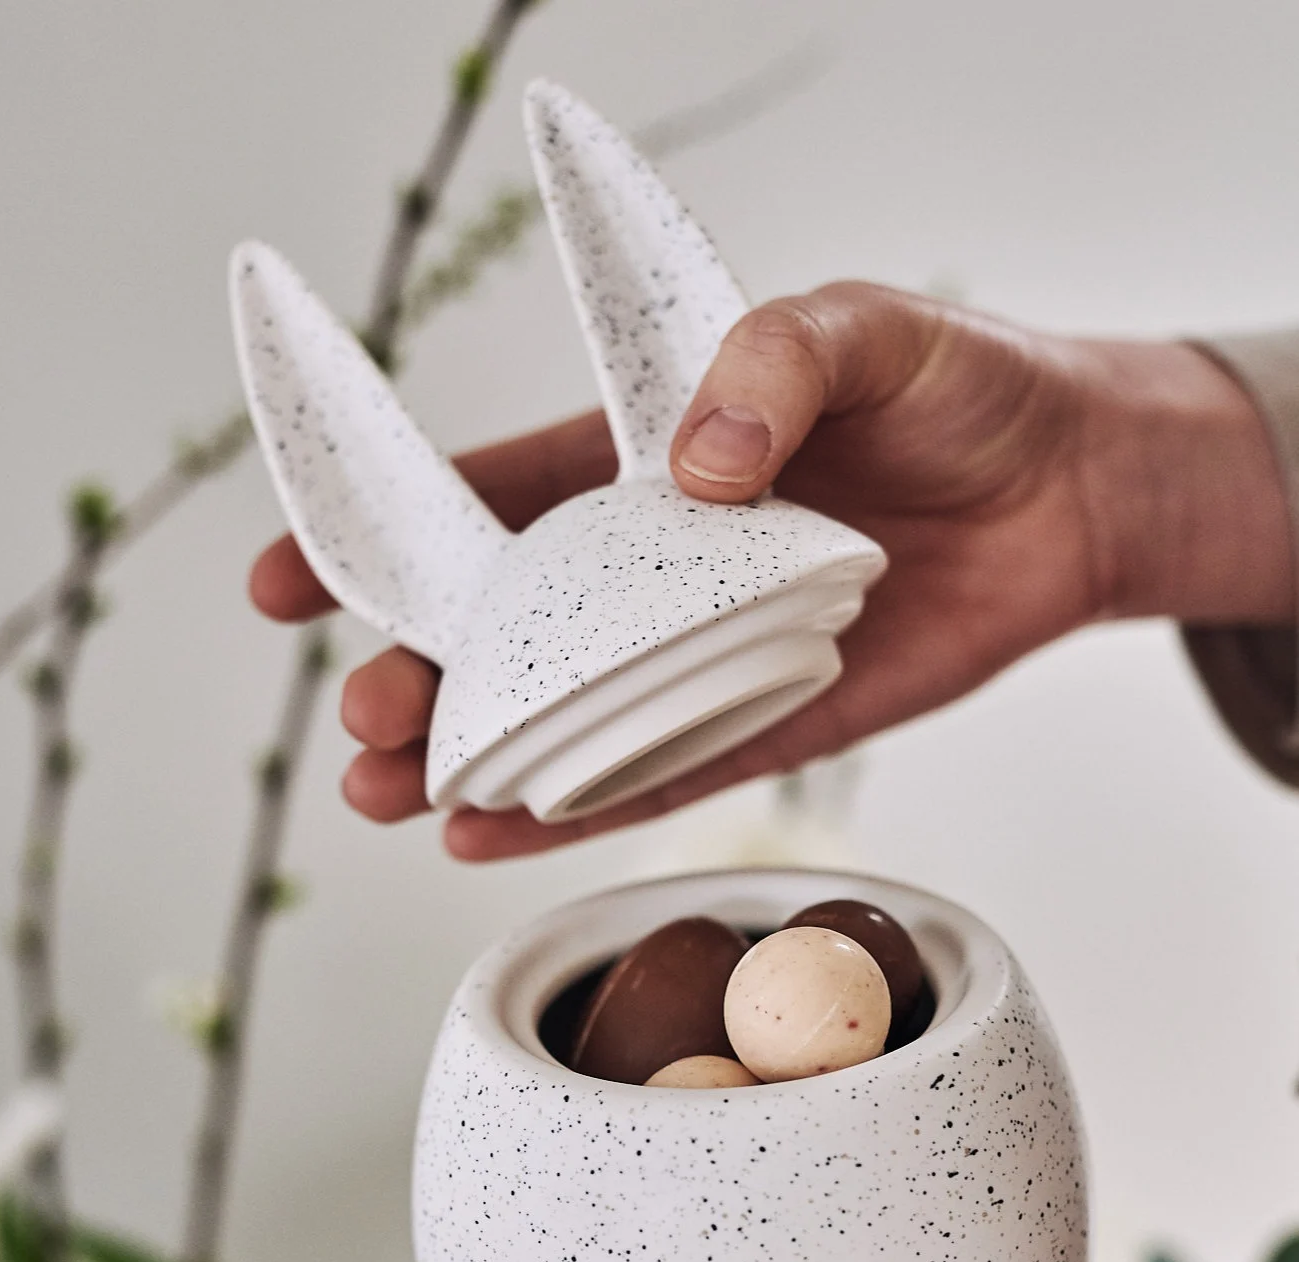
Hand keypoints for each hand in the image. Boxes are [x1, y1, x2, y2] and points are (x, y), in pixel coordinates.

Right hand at [251, 284, 1291, 859]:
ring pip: (553, 721)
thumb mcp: (863, 328)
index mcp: (634, 459)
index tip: (285, 577)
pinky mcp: (764, 726)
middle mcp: (646, 568)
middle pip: (496, 632)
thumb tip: (689, 471)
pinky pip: (650, 779)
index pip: (482, 500)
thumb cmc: (960, 387)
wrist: (1074, 490)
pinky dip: (570, 812)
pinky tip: (486, 835)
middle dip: (412, 675)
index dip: (381, 533)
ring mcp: (696, 656)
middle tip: (365, 717)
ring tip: (387, 797)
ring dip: (465, 761)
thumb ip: (772, 363)